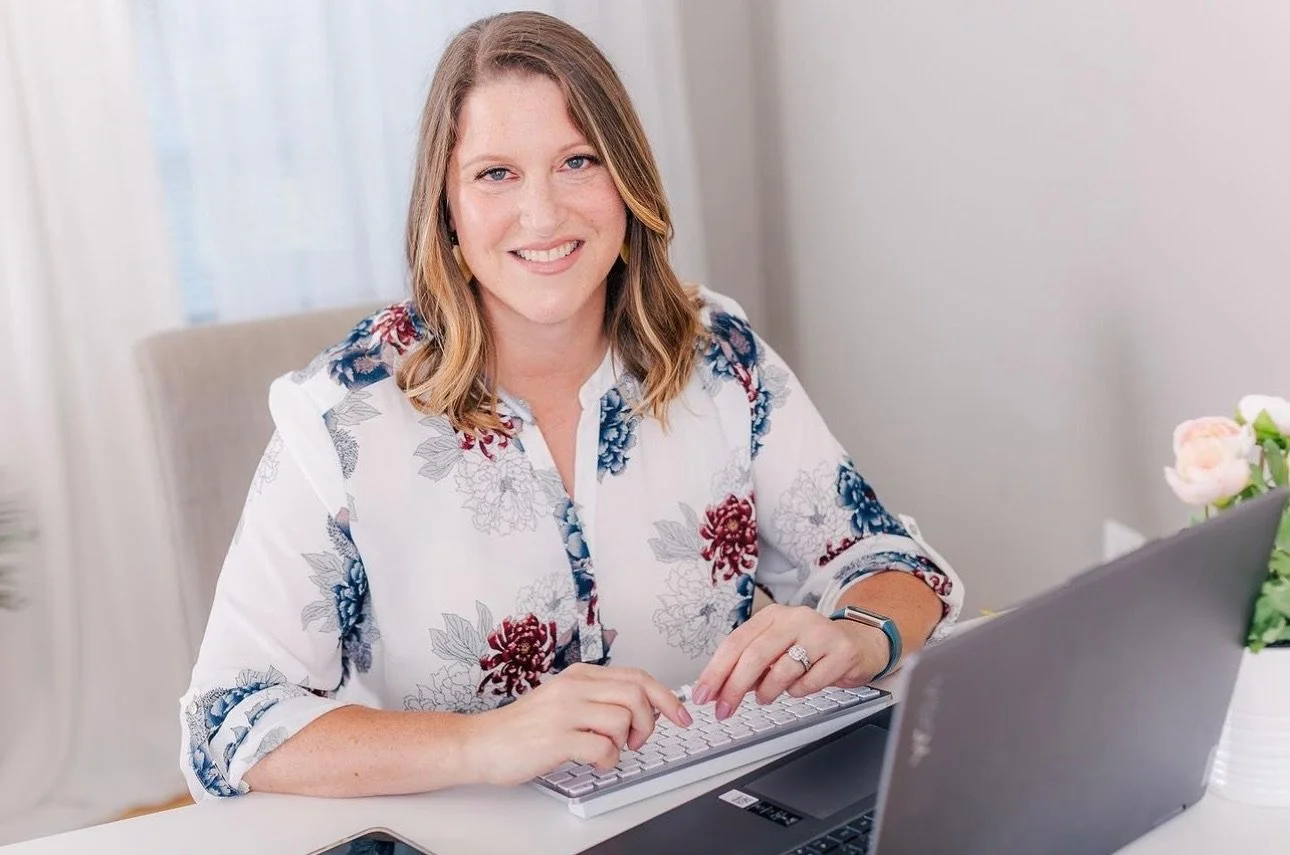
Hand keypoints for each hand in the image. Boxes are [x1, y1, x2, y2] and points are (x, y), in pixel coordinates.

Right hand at [461, 663, 693, 785]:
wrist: (482, 743)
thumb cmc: (524, 727)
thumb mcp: (564, 700)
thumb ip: (598, 698)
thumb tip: (641, 708)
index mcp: (579, 676)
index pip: (637, 676)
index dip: (666, 697)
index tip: (681, 715)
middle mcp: (574, 688)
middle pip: (637, 693)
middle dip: (650, 721)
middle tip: (638, 740)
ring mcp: (565, 712)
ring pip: (623, 719)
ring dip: (626, 742)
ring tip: (609, 750)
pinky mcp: (557, 738)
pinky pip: (603, 747)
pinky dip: (608, 760)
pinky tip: (593, 761)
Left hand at [692, 603, 886, 720]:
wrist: (858, 643)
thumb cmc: (811, 648)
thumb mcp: (777, 648)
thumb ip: (749, 664)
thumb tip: (717, 689)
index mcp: (773, 616)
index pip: (735, 642)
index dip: (716, 671)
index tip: (703, 694)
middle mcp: (795, 619)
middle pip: (755, 656)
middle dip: (734, 688)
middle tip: (724, 710)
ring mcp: (820, 634)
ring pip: (782, 670)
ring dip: (768, 692)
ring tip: (765, 697)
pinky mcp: (841, 653)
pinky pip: (809, 682)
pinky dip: (798, 693)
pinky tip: (799, 688)